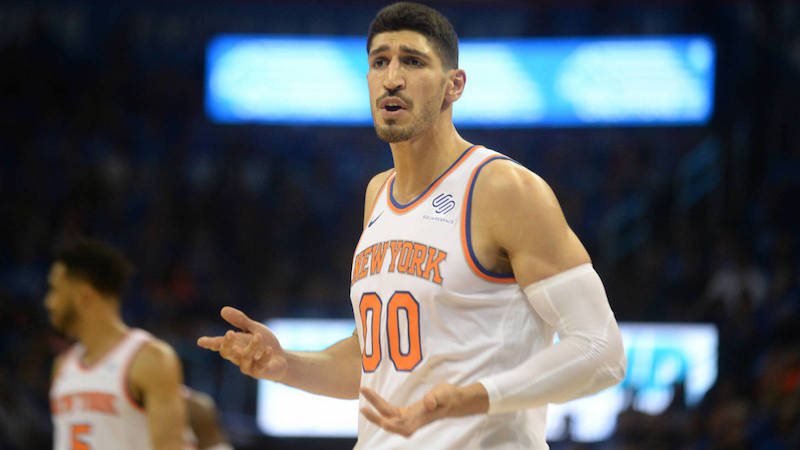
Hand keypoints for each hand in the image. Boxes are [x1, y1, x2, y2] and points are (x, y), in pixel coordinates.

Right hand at [197, 306, 287, 380]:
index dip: (210, 343)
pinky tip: (269, 349)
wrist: (281, 359)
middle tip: (230, 333)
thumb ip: (240, 321)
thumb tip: (223, 310)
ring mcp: (248, 366)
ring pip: (245, 358)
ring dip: (251, 347)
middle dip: (227, 344)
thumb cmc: (264, 343)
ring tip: (258, 336)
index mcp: (235, 345)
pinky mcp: (260, 372)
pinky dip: (264, 356)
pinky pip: (261, 364)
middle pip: (227, 353)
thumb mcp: (254, 328)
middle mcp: (238, 357)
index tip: (200, 341)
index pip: (219, 344)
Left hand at [360, 382, 486, 437]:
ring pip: (388, 418)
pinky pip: (390, 413)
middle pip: (391, 422)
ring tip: (363, 402)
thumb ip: (436, 397)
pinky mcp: (406, 414)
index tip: (383, 421)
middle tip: (363, 407)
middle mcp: (412, 422)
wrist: (452, 402)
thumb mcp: (444, 393)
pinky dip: (380, 408)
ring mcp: (408, 419)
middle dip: (376, 416)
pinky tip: (372, 402)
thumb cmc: (448, 397)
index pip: (403, 424)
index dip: (392, 424)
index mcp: (420, 419)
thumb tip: (428, 403)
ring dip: (375, 412)